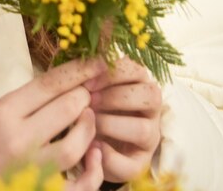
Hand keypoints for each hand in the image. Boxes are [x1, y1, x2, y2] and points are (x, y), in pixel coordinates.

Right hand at [0, 58, 105, 190]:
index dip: (78, 71)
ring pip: (74, 146)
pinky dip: (94, 170)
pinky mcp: (44, 189)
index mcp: (6, 111)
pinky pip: (79, 184)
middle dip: (84, 97)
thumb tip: (79, 77)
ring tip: (88, 119)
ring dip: (89, 128)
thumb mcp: (8, 108)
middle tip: (87, 95)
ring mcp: (31, 167)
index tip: (98, 63)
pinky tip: (96, 154)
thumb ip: (38, 96)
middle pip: (65, 110)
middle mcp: (18, 138)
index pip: (48, 84)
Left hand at [86, 57, 161, 183]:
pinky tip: (90, 147)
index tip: (87, 81)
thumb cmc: (81, 104)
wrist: (79, 141)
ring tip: (88, 123)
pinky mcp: (138, 164)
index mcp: (136, 83)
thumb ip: (81, 72)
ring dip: (112, 125)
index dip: (112, 73)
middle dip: (116, 97)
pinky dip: (109, 157)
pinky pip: (131, 163)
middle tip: (89, 101)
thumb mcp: (80, 85)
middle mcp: (149, 109)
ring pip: (144, 129)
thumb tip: (73, 58)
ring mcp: (148, 137)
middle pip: (150, 96)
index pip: (136, 69)